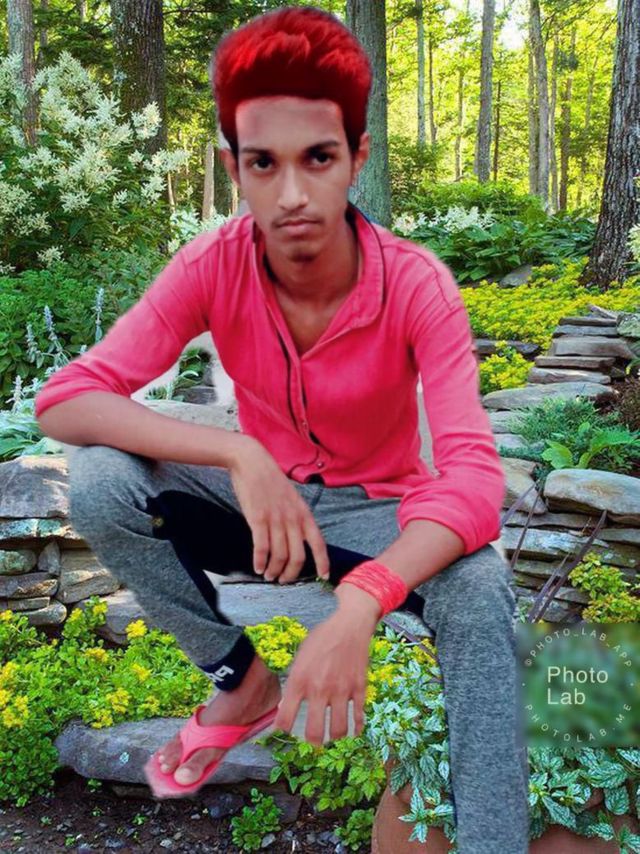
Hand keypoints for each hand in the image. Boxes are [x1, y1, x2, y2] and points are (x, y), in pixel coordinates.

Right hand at [229, 437, 329, 583]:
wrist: (252, 462)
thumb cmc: (271, 480)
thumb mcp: (292, 498)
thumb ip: (296, 517)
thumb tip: (297, 538)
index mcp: (304, 514)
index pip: (319, 544)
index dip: (323, 563)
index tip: (323, 577)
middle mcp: (293, 519)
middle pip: (297, 557)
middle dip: (291, 574)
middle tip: (283, 580)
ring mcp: (276, 519)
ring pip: (279, 556)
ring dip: (273, 570)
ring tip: (268, 575)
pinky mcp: (258, 519)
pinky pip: (261, 548)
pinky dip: (259, 562)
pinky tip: (257, 567)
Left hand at [273, 605, 376, 745]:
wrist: (350, 625)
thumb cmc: (321, 639)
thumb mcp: (300, 657)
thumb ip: (294, 682)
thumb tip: (287, 706)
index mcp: (300, 680)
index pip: (285, 718)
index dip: (282, 730)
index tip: (286, 730)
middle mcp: (319, 688)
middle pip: (314, 733)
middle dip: (311, 744)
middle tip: (312, 744)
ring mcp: (341, 690)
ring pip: (338, 731)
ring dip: (334, 739)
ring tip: (331, 738)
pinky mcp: (359, 689)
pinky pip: (358, 717)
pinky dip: (356, 728)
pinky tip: (353, 731)